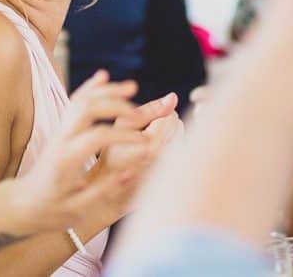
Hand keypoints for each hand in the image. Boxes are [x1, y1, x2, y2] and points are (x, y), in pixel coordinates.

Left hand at [13, 71, 146, 232]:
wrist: (23, 203)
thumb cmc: (50, 211)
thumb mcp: (76, 210)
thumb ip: (102, 191)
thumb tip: (130, 172)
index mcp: (66, 160)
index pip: (97, 136)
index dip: (124, 136)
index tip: (145, 144)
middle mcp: (62, 139)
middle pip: (87, 108)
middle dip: (117, 105)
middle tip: (142, 114)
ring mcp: (60, 130)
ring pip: (81, 98)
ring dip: (107, 90)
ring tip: (133, 87)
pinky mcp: (62, 128)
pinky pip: (75, 100)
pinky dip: (91, 86)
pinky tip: (104, 76)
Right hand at [90, 93, 181, 220]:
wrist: (108, 194)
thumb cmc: (112, 156)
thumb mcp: (122, 126)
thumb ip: (149, 110)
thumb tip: (173, 97)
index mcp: (150, 145)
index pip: (171, 117)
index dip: (161, 114)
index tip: (148, 121)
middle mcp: (166, 162)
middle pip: (179, 127)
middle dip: (167, 124)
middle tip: (149, 132)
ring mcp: (171, 173)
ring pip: (184, 140)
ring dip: (172, 137)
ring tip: (151, 144)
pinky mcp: (175, 180)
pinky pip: (184, 155)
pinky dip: (175, 151)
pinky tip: (158, 157)